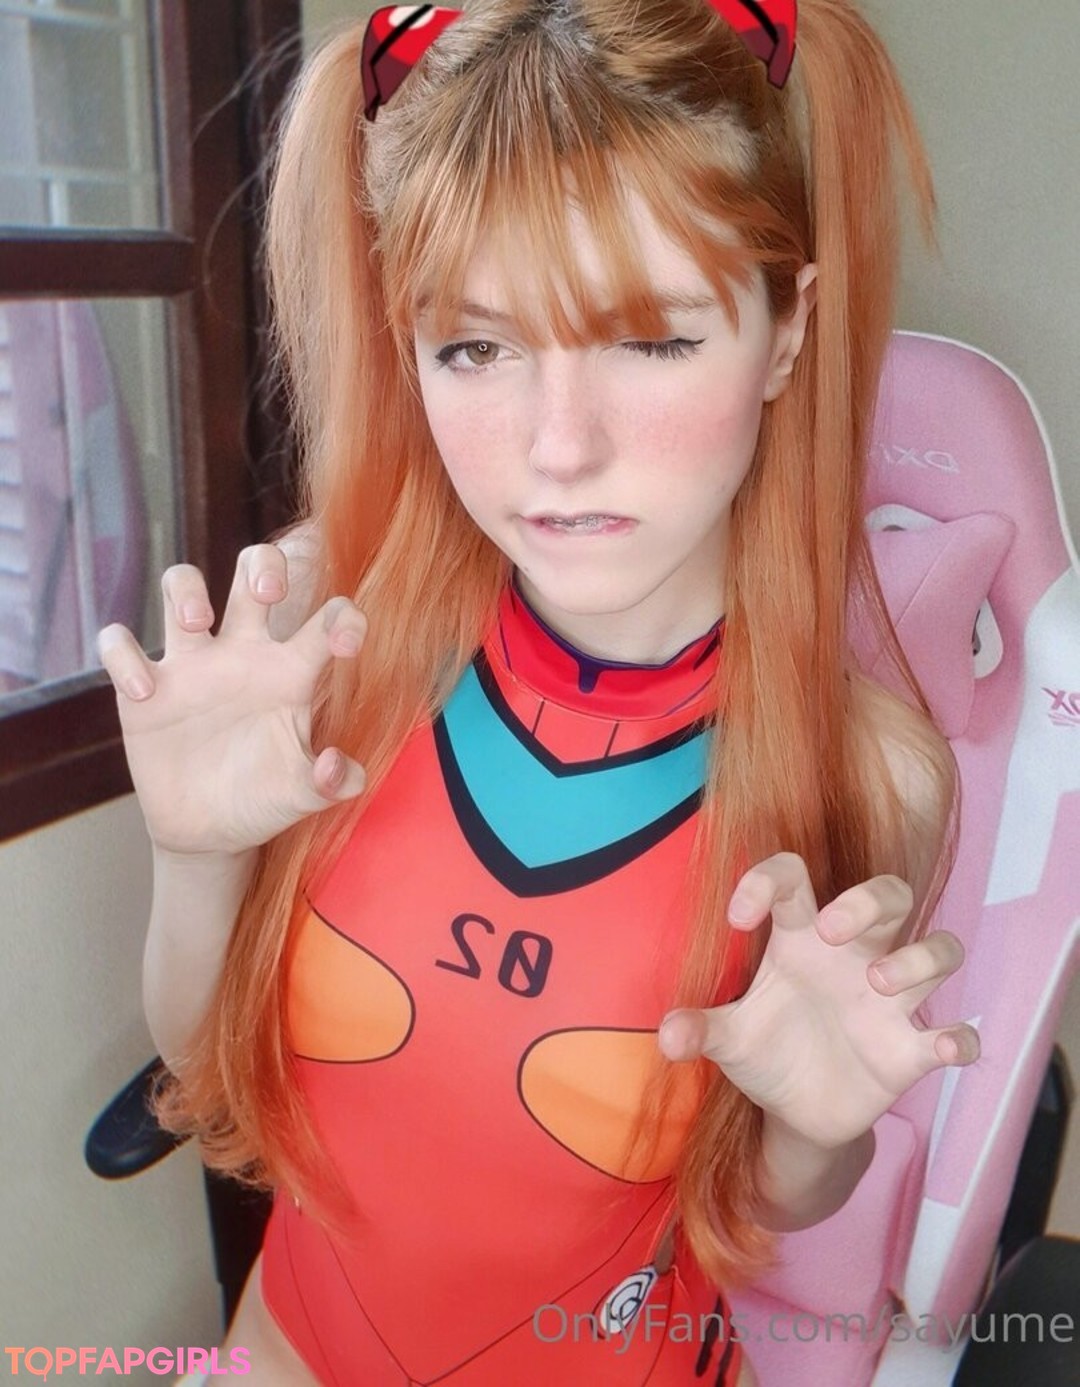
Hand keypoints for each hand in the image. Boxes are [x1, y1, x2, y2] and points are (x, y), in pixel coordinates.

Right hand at [97, 544, 368, 856]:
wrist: (209, 833)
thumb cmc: (263, 799)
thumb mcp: (303, 794)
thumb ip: (332, 782)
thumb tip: (338, 767)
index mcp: (291, 672)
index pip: (326, 620)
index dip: (343, 617)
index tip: (345, 644)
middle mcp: (244, 655)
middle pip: (253, 573)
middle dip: (263, 565)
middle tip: (266, 592)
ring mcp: (192, 666)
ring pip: (181, 586)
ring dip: (186, 589)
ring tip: (198, 622)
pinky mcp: (145, 690)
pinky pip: (120, 646)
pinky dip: (123, 657)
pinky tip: (143, 693)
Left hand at [657, 851, 979, 1148]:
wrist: (799, 1113)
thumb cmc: (766, 1052)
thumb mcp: (727, 1039)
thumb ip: (699, 1029)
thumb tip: (668, 1038)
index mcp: (800, 939)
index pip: (794, 878)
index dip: (768, 879)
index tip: (738, 917)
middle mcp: (854, 955)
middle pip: (889, 892)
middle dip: (867, 900)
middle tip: (830, 930)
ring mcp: (891, 1000)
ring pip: (938, 949)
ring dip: (917, 959)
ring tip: (877, 983)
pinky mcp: (913, 1049)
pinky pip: (956, 1034)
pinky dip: (958, 1038)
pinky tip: (939, 1047)